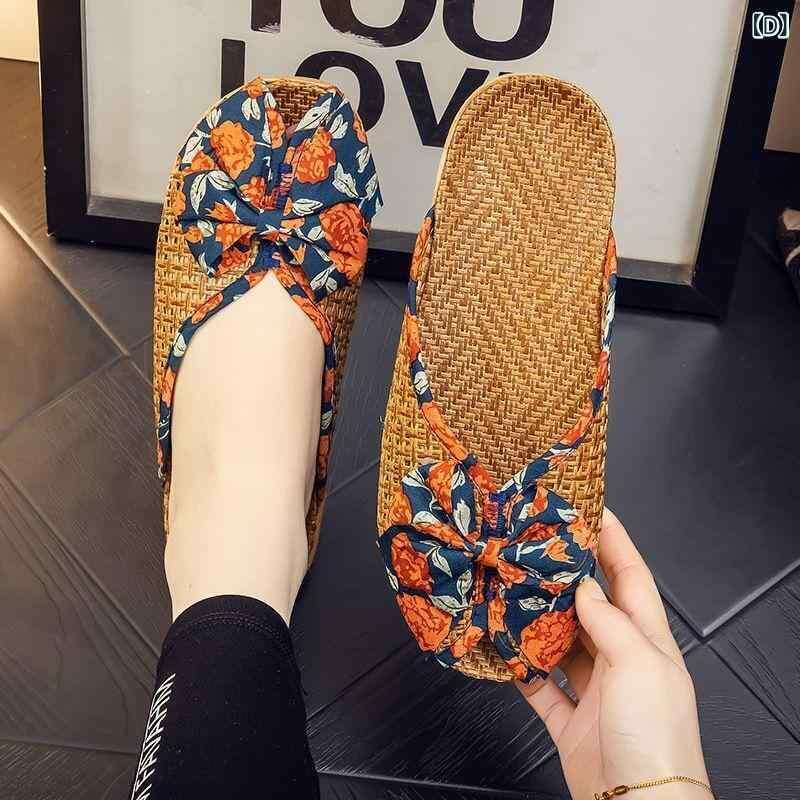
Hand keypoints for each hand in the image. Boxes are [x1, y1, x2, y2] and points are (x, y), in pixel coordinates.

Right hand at [517, 510, 710, 799]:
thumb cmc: (653, 734)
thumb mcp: (639, 664)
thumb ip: (609, 621)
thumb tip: (584, 589)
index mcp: (648, 641)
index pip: (631, 576)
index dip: (614, 540)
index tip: (591, 508)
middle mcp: (621, 660)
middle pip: (592, 604)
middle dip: (567, 574)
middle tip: (537, 545)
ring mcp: (595, 690)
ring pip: (561, 641)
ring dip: (538, 617)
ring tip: (512, 587)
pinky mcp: (568, 720)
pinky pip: (539, 684)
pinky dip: (519, 666)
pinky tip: (501, 647)